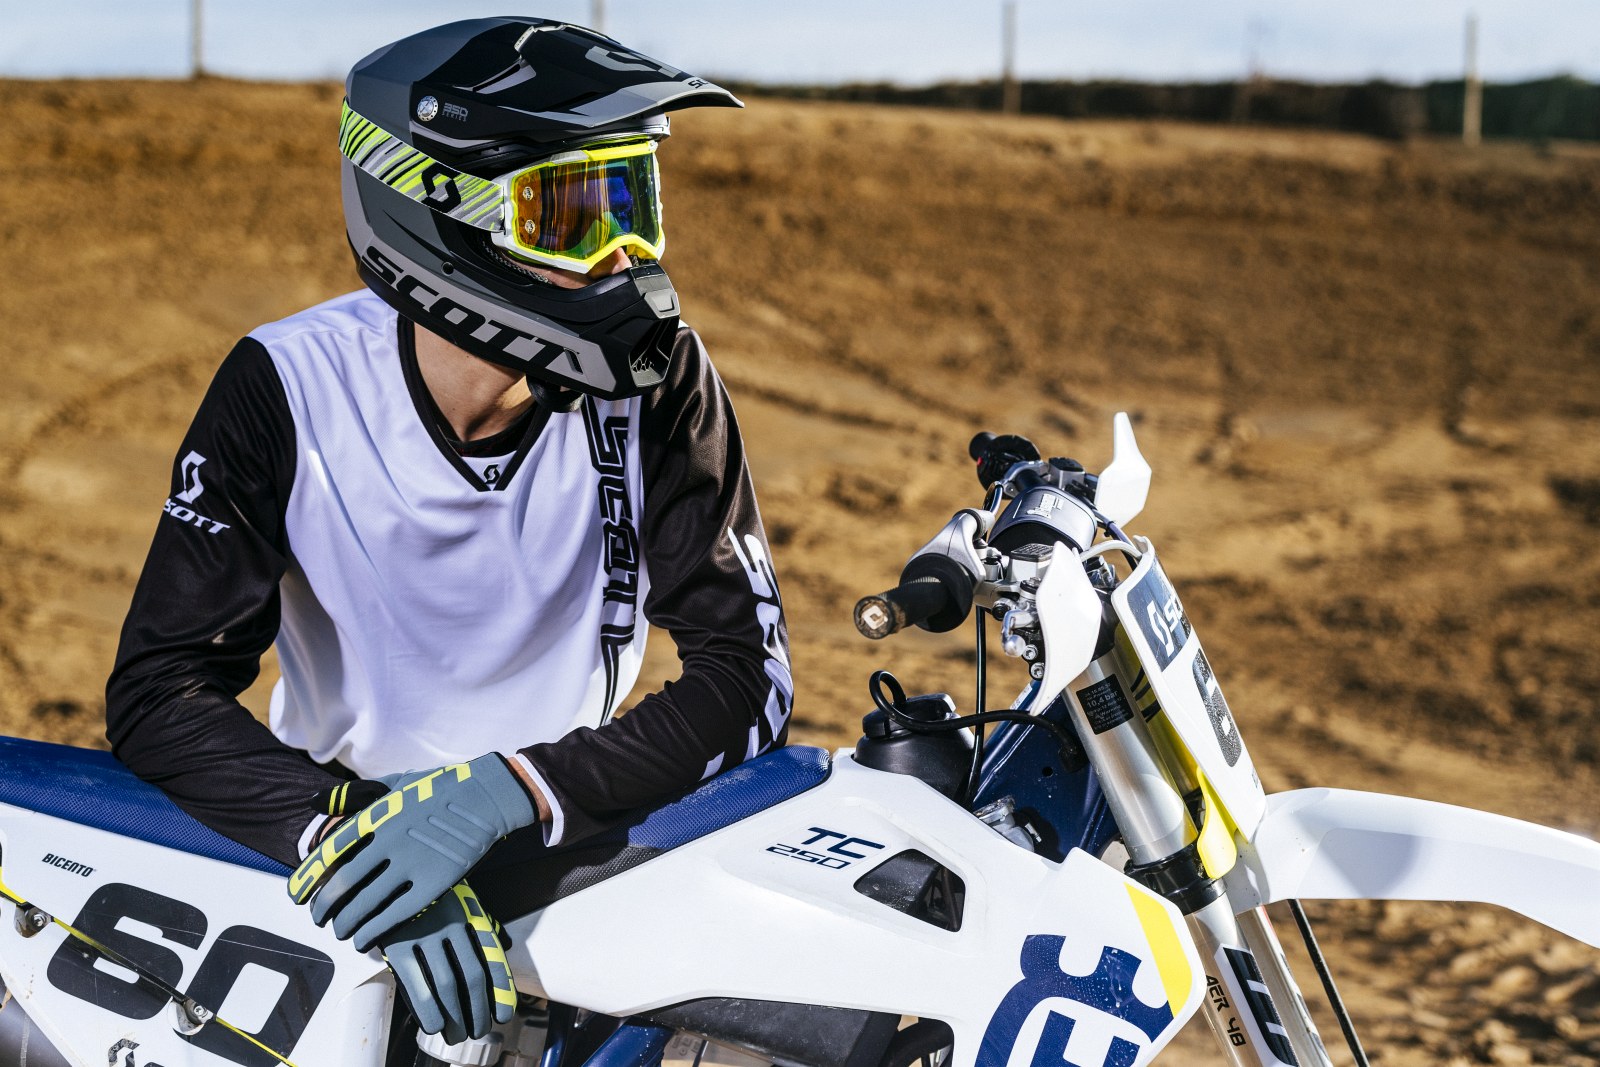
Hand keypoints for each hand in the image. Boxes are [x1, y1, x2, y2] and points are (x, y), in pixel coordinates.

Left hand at [288, 754, 535, 949]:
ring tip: (341, 933)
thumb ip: (353, 796)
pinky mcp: (434, 884)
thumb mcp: (394, 783)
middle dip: (325, 908)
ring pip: (367, 904)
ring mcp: (412, 864)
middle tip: (319, 920)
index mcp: (376, 817)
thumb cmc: (438, 788)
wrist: (485, 797)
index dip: (308, 879)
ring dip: (347, 924)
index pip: (329, 854)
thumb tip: (314, 801)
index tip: (297, 897)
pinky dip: (375, 931)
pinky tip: (366, 940)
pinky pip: (396, 915)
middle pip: (344, 885)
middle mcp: (389, 842)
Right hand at [380, 880, 516, 1044]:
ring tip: (456, 1034)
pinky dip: (426, 1009)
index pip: (490, 957)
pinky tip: (434, 1025)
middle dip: (477, 1010)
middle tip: (478, 1030)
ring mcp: (423, 933)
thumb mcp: (455, 899)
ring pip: (446, 985)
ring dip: (454, 1016)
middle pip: (471, 977)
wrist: (386, 876)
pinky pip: (415, 983)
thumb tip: (506, 946)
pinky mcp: (396, 943)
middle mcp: (449, 923)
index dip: (500, 989)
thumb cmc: (424, 894)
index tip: (504, 1014)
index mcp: (467, 913)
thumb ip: (477, 922)